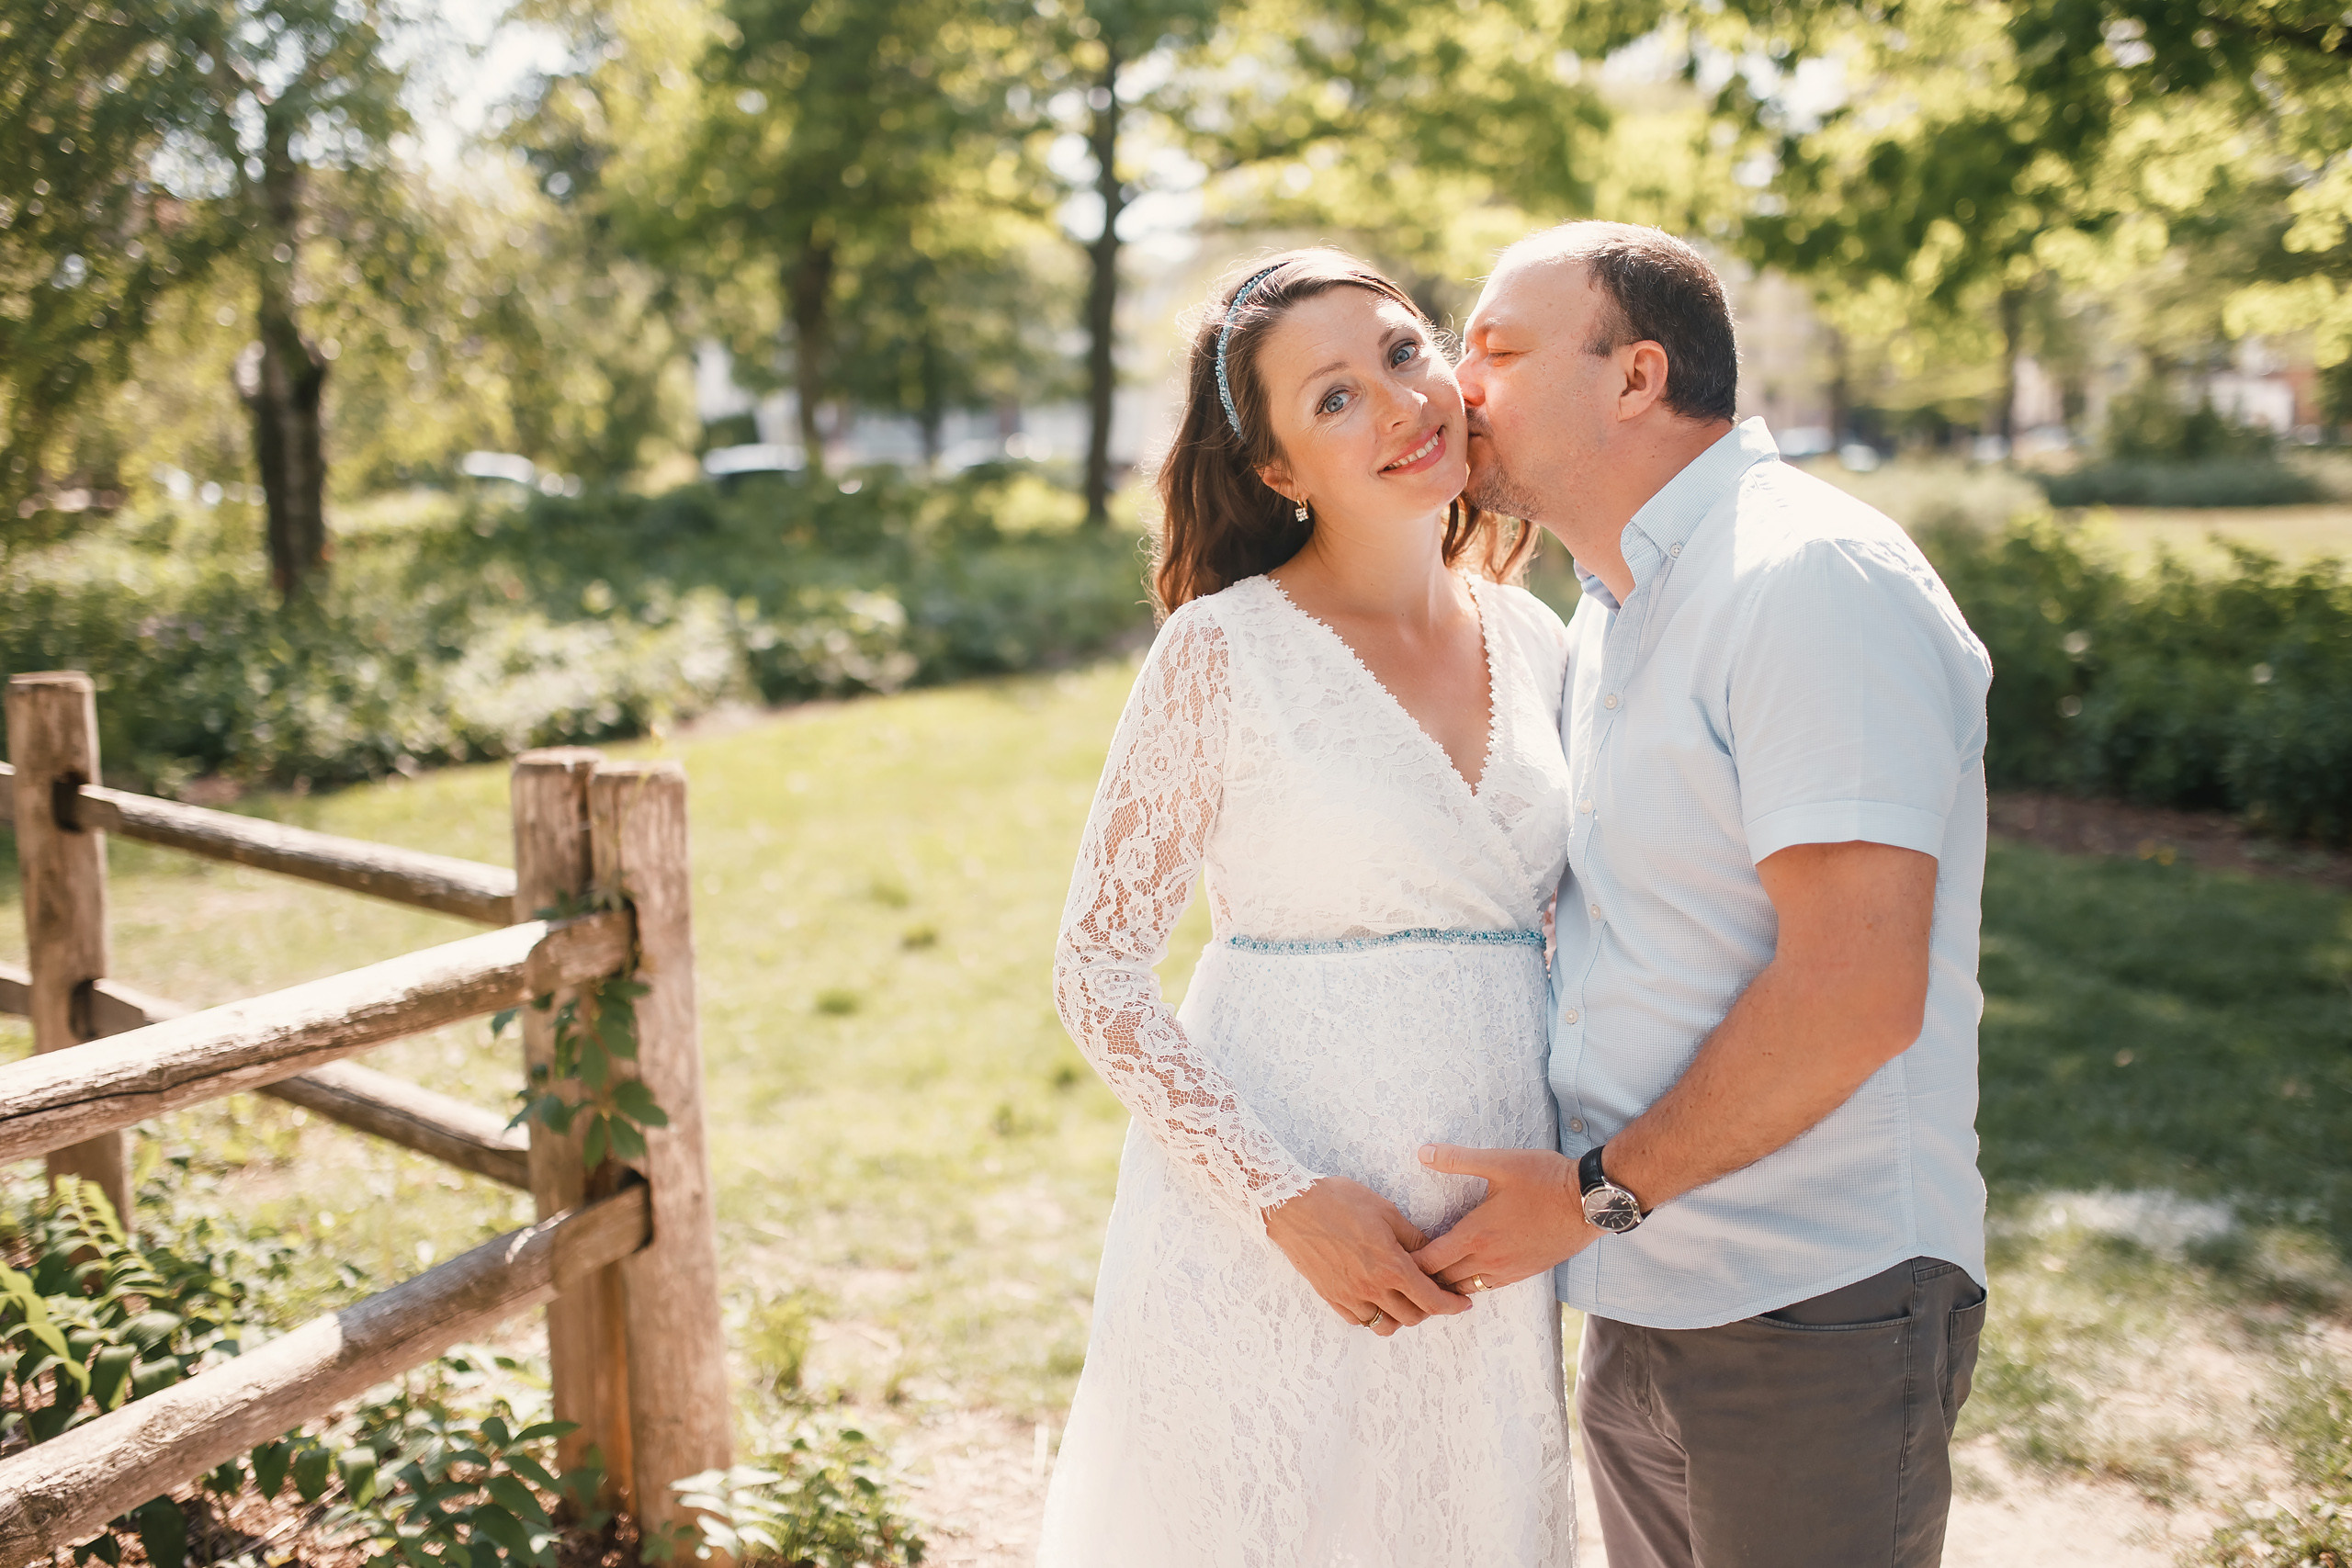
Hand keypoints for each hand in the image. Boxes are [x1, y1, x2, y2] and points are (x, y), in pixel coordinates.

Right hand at [1263, 1177, 1472, 1337]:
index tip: (1462, 1303)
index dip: (1451, 1305)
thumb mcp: (1386, 1211)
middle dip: (1429, 1309)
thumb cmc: (1339, 1201)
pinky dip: (1374, 1316)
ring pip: (1386, 1326)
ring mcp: (1350, 1296)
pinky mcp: (1331, 1297)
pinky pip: (1360, 1321)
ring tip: (1404, 1299)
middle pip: (1412, 1317)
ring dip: (1401, 1317)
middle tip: (1433, 1293)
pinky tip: (1376, 1298)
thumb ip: (1413, 1237)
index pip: (1431, 1299)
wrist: (1292, 1205)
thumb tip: (1432, 1253)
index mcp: (1391, 1266)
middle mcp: (1372, 1288)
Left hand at [1410, 1144, 1602, 1291]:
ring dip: (1446, 1284)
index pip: (1429, 1262)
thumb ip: (1458, 1159)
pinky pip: (1489, 1287)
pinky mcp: (1524, 1273)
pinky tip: (1466, 1271)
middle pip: (1443, 1282)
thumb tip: (1423, 1152)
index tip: (1392, 1257)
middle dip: (1421, 1279)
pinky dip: (1471, 1283)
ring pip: (1465, 1288)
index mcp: (1476, 1235)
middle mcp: (1489, 1260)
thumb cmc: (1545, 1179)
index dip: (1407, 1263)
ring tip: (1430, 1274)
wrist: (1590, 1203)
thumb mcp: (1500, 1163)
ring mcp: (1508, 1271)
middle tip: (1403, 1270)